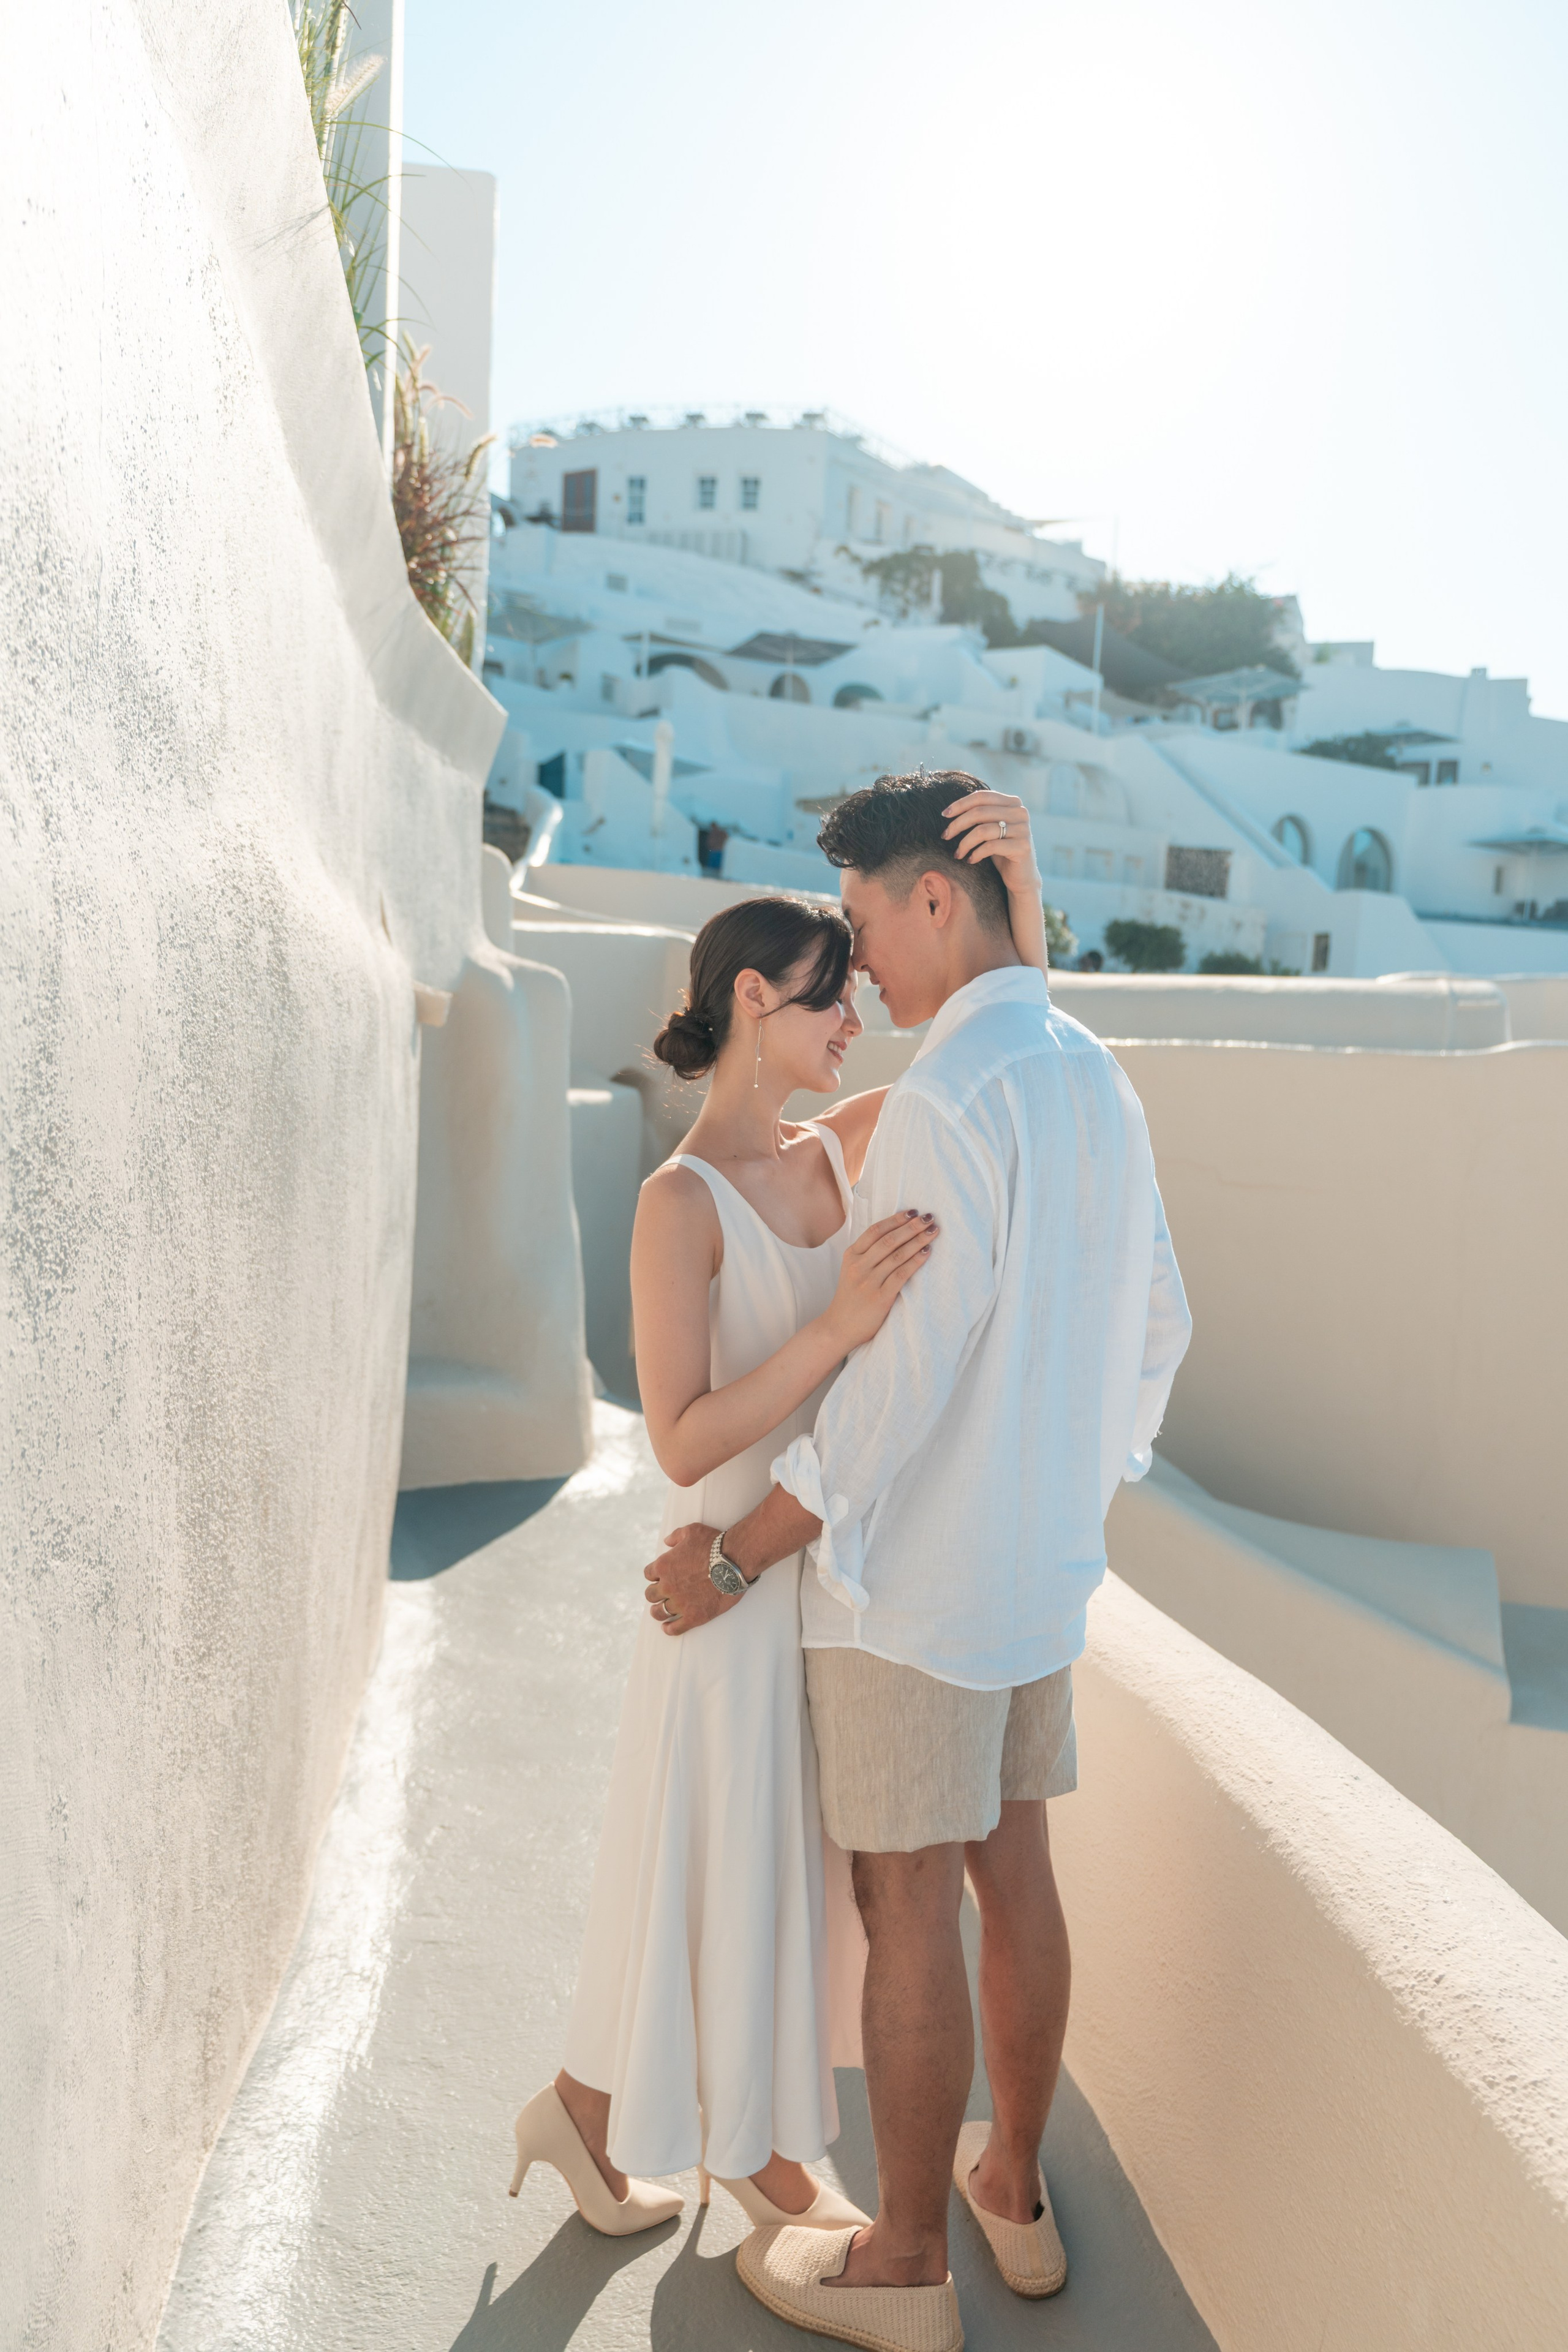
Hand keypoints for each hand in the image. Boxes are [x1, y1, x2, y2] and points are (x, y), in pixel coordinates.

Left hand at [644, 1522, 734, 1636]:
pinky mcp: (693, 1616)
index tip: (659, 1577)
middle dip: (654, 1593)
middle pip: (650, 1594)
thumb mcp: (692, 1531)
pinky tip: (667, 1628)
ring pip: (659, 1612)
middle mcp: (668, 1586)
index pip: (648, 1574)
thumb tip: (667, 1542)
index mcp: (664, 1566)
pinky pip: (675, 1628)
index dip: (654, 1575)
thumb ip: (676, 1536)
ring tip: (660, 1612)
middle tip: (660, 1594)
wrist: (734, 1561)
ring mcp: (680, 1603)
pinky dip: (669, 1629)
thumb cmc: (714, 1544)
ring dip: (657, 1611)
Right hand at [822, 1210, 936, 1352]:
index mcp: (851, 1256)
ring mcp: (869, 1282)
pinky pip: (901, 1275)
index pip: (875, 1231)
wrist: (838, 1327)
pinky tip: (927, 1253)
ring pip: (897, 1255)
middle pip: (889, 1240)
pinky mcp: (879, 1298)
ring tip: (933, 1231)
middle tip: (929, 1217)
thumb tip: (895, 1234)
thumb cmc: (850, 1298)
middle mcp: (859, 1266)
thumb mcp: (852, 1270)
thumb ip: (867, 1254)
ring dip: (918, 1241)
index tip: (912, 1212)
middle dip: (911, 1226)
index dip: (895, 1219)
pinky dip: (916, 1262)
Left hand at [943, 788, 1040, 900]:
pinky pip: (990, 847)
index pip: (981, 796)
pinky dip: (976, 854)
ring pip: (982, 830)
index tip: (944, 815)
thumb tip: (950, 809)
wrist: (1021, 876)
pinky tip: (971, 860)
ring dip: (964, 843)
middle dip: (957, 824)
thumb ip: (981, 815)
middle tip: (945, 836)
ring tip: (958, 853)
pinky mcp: (1022, 847)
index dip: (960, 804)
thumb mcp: (991, 828)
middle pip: (979, 812)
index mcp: (1013, 803)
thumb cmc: (1001, 851)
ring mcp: (1023, 829)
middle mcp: (1020, 812)